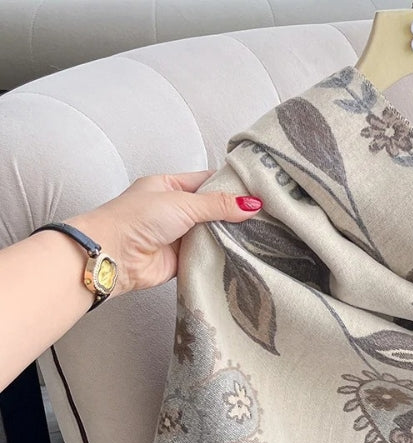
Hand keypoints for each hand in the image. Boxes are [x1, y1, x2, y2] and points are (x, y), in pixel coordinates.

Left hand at [65, 171, 261, 295]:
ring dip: (230, 237)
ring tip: (263, 237)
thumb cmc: (137, 219)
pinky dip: (222, 257)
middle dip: (236, 214)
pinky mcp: (183, 260)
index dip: (232, 186)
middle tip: (267, 217)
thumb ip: (218, 205)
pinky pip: (207, 257)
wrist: (114, 255)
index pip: (208, 182)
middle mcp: (175, 210)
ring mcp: (179, 236)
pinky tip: (244, 256)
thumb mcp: (181, 202)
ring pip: (213, 234)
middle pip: (213, 210)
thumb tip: (252, 204)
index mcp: (170, 186)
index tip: (259, 192)